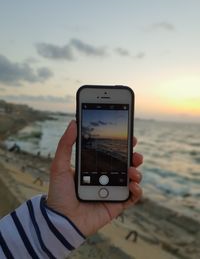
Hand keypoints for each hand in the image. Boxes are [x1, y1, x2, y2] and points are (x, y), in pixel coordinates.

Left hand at [47, 120, 142, 235]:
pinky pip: (132, 197)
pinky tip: (133, 186)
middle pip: (125, 164)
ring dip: (137, 172)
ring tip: (132, 171)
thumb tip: (73, 122)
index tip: (129, 137)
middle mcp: (106, 178)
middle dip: (134, 157)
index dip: (122, 146)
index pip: (112, 154)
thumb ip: (66, 144)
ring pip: (132, 179)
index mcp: (95, 168)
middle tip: (135, 154)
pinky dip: (137, 191)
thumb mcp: (59, 165)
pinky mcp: (116, 205)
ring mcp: (112, 191)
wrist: (60, 220)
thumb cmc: (59, 193)